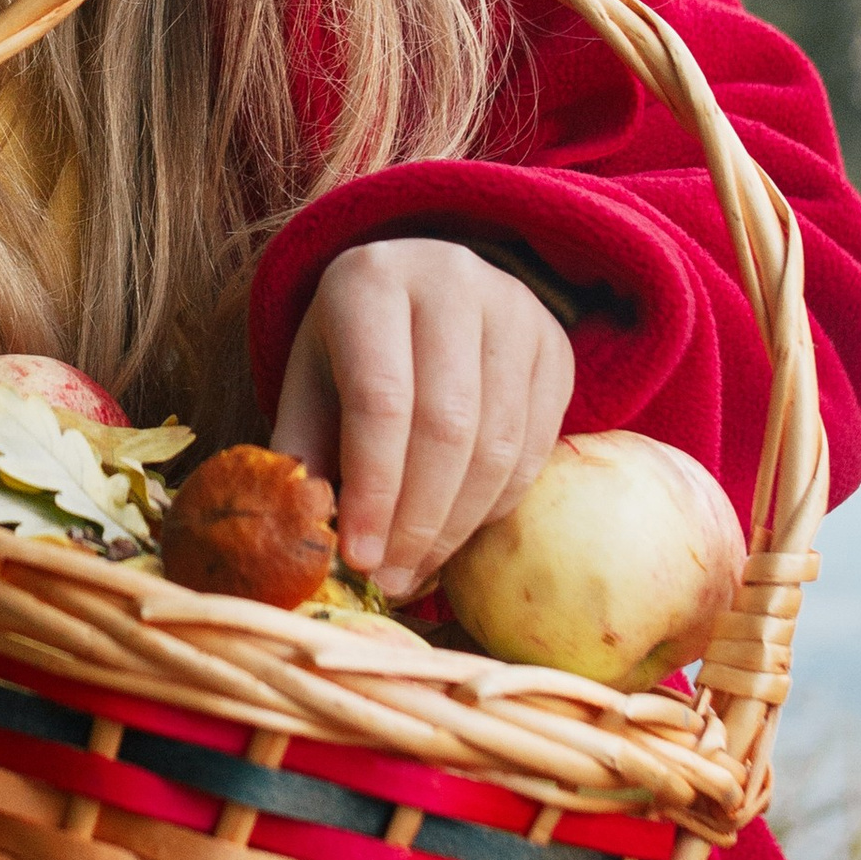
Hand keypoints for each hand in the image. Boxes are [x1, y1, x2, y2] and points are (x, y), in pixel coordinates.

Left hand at [271, 234, 573, 602]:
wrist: (422, 285)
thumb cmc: (353, 346)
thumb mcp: (310, 382)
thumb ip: (304, 452)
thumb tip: (310, 536)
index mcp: (371, 280)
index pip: (380, 401)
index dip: (374, 490)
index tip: (360, 559)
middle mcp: (451, 281)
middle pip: (447, 427)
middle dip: (418, 521)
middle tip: (392, 579)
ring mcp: (515, 309)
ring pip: (498, 445)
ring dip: (457, 525)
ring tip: (417, 568)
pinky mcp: (556, 345)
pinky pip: (535, 448)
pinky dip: (495, 504)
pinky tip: (457, 529)